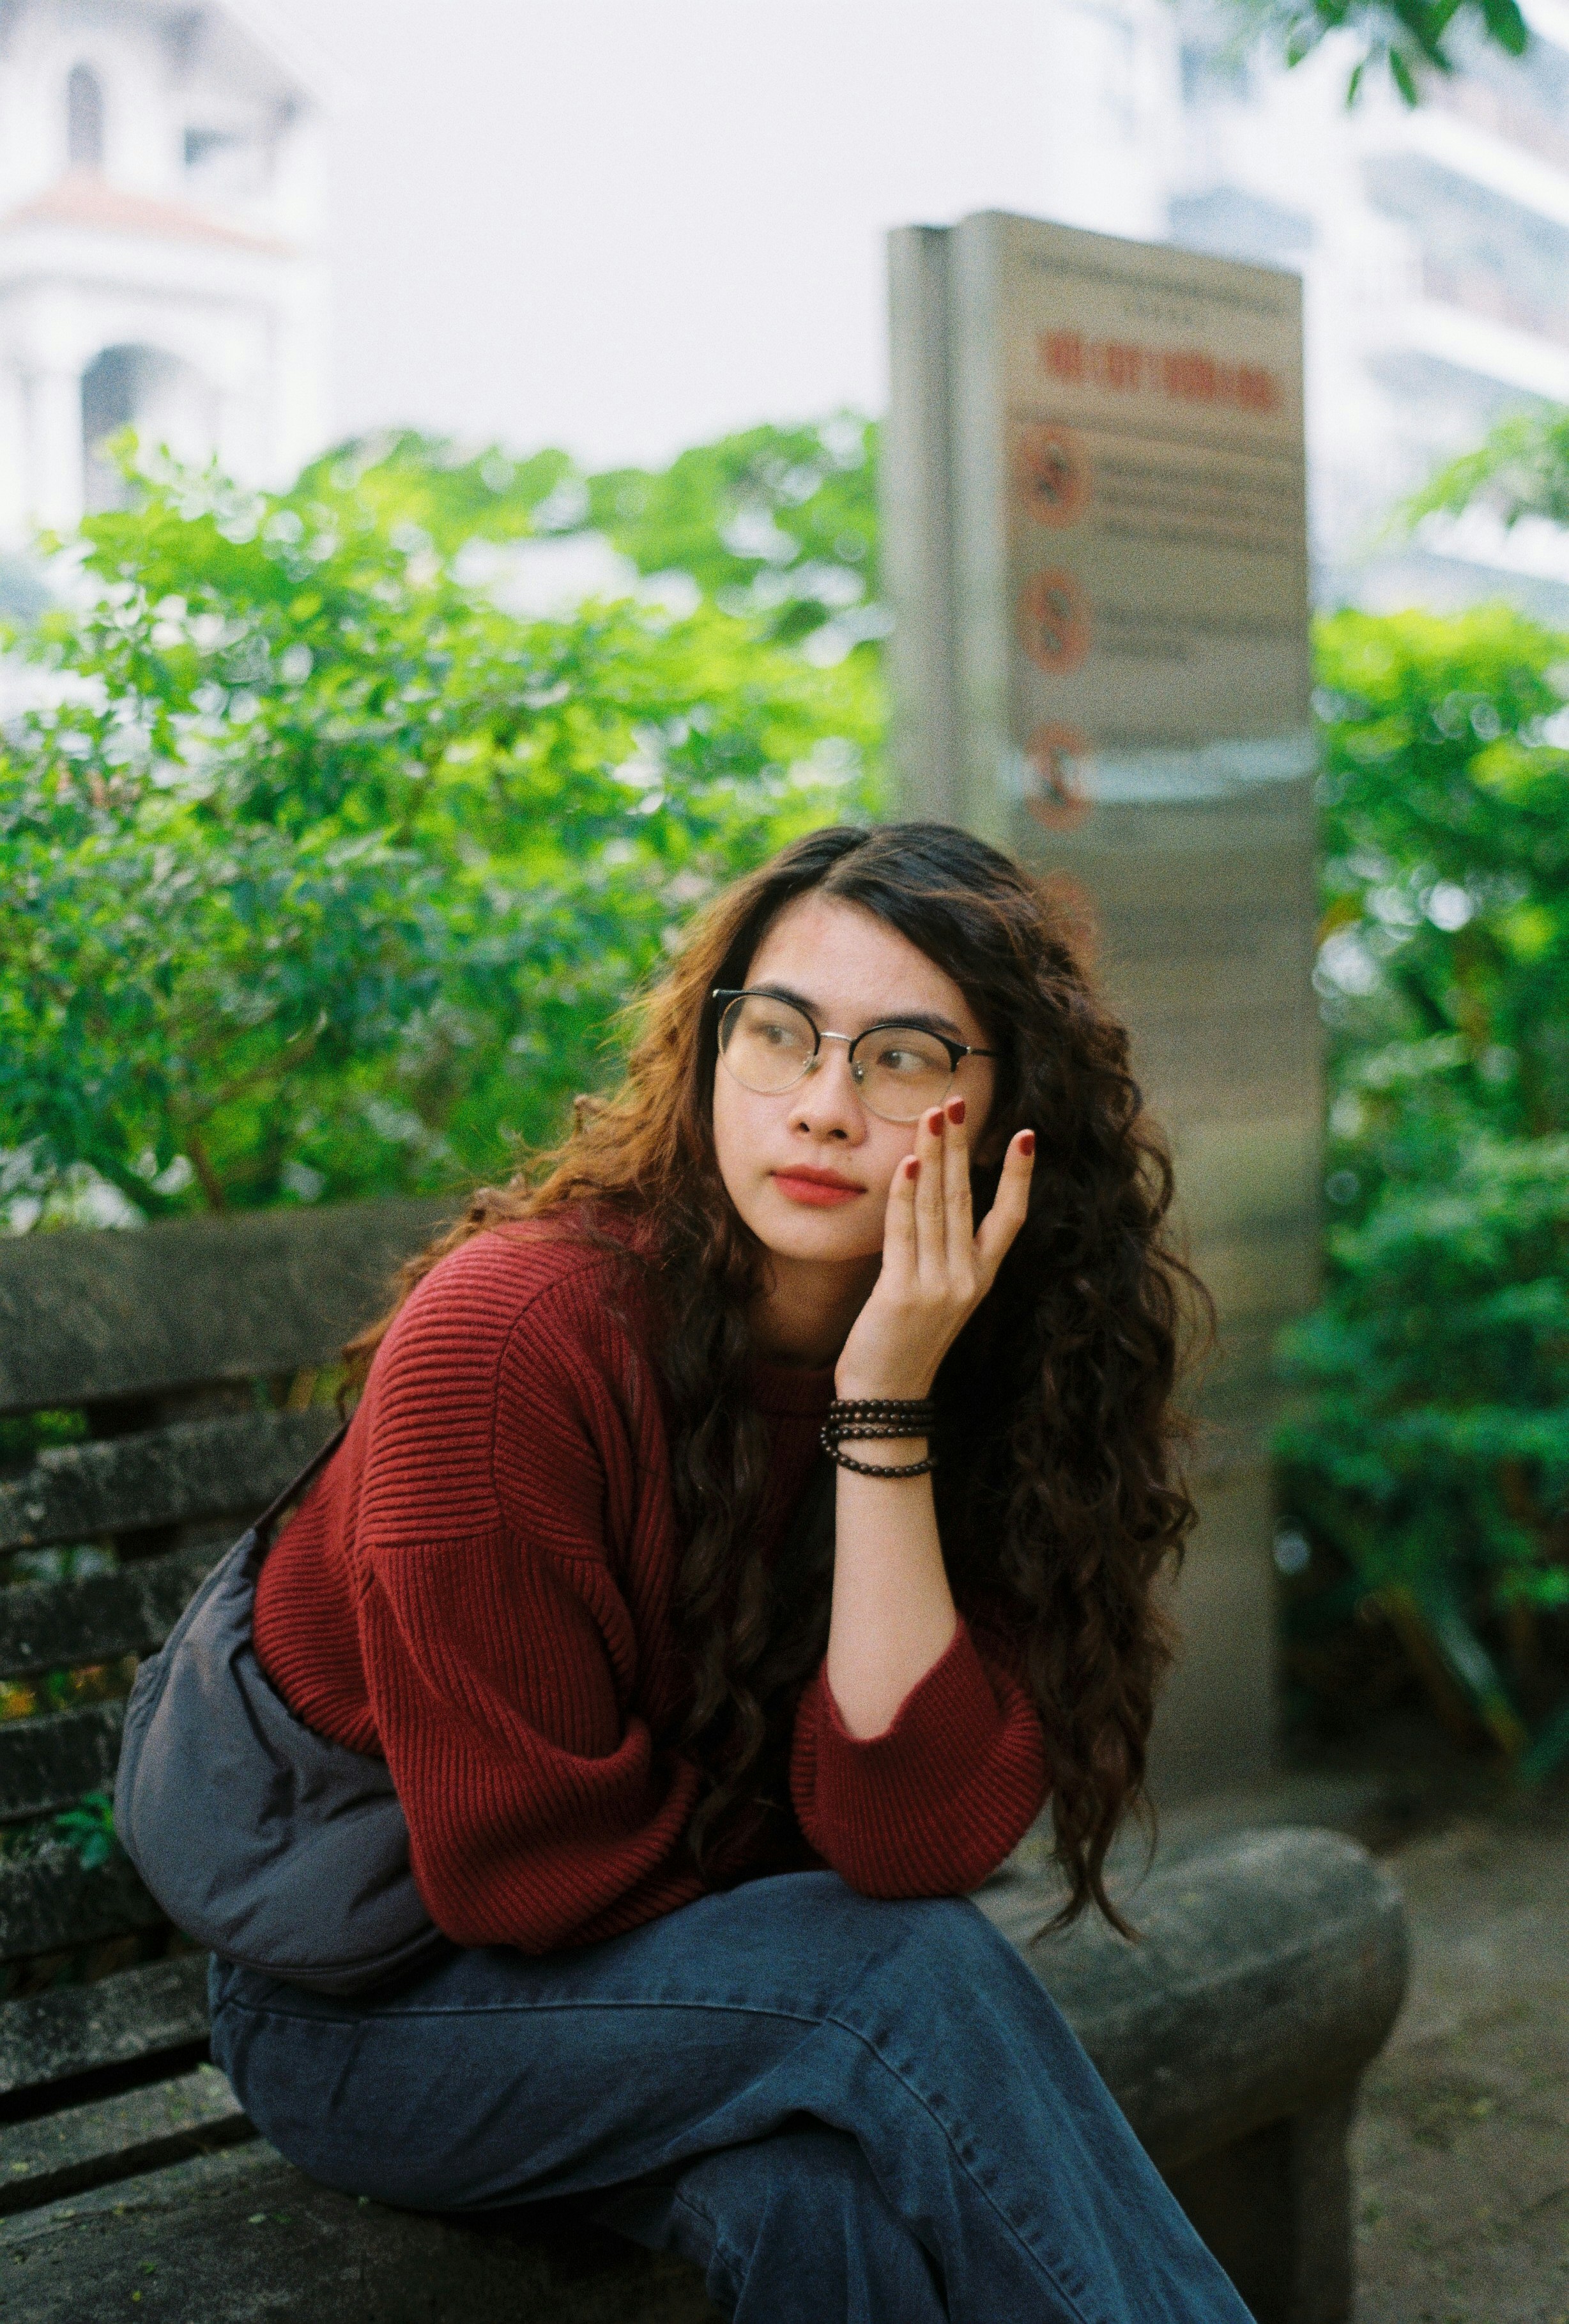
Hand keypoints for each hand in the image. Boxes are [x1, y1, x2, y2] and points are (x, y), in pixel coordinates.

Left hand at [834, 1100, 1035, 1400]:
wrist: (885, 1399)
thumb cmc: (903, 1344)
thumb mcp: (935, 1297)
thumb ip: (938, 1253)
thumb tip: (928, 1199)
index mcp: (980, 1278)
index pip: (1010, 1218)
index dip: (1019, 1176)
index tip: (1027, 1134)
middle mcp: (966, 1279)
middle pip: (967, 1199)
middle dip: (961, 1147)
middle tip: (958, 1100)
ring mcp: (937, 1286)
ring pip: (937, 1207)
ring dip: (934, 1156)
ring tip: (934, 1115)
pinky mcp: (903, 1294)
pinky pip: (905, 1233)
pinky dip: (906, 1195)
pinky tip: (909, 1163)